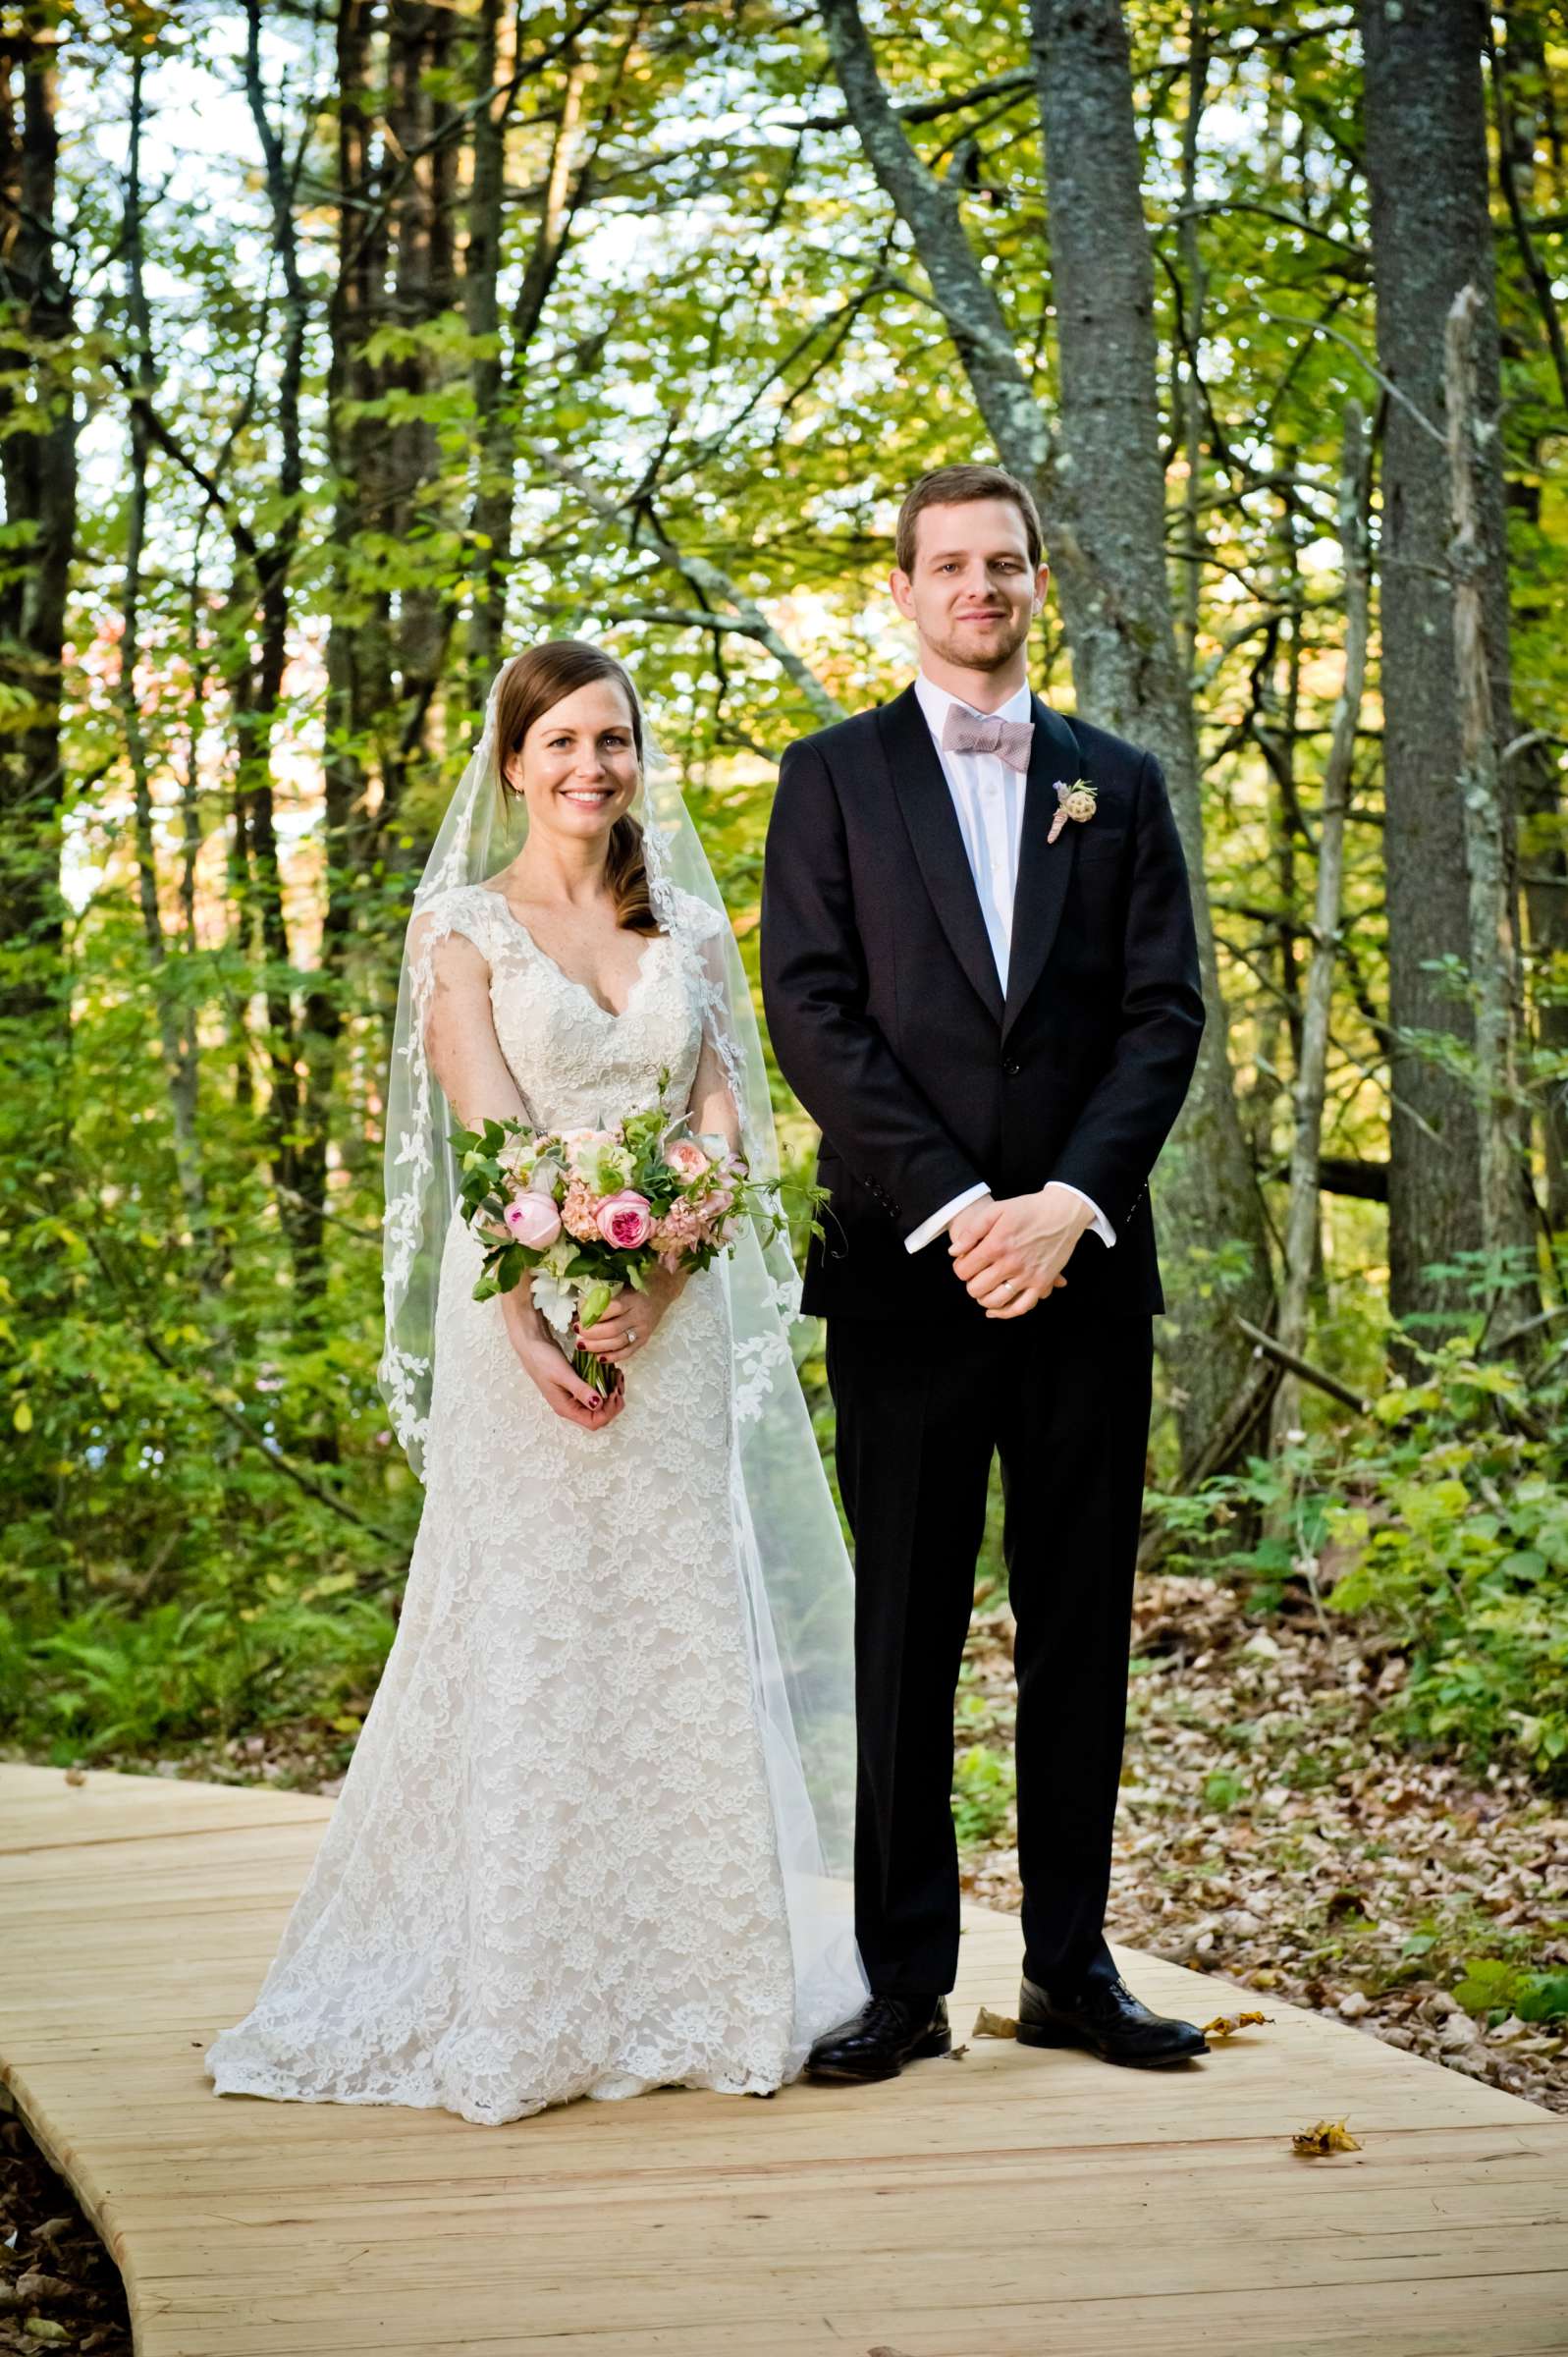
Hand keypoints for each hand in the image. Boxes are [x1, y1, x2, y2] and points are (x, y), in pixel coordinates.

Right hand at [501, 1287, 624, 1430]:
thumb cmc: (542, 1359)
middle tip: (618, 1383)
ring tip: (617, 1376)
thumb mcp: (562, 1374)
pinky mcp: (577, 1385)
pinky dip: (607, 1384)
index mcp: (566, 1408)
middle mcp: (571, 1406)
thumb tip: (598, 1404)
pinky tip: (611, 1372)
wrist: (531, 1344)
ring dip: (612, 1392)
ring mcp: (574, 1396)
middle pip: (599, 1416)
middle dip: (614, 1402)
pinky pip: (596, 1391)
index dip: (608, 1411)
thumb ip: (580, 1390)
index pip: (594, 1422)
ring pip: (600, 1404)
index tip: (614, 1392)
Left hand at [576, 1264, 685, 1364]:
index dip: (594, 1314)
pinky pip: (628, 1352)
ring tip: (581, 1345)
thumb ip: (604, 1294)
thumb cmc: (638, 1284)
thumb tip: (581, 1307)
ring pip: (619, 1343)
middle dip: (592, 1333)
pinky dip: (613, 1357)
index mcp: (633, 1299)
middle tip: (577, 1331)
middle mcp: (639, 1316)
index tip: (579, 1315)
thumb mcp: (623, 1283)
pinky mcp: (644, 1340)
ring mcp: (642, 1330)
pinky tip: (599, 1357)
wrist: (663, 1290)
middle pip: (613, 1329)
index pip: (612, 1309)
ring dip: (597, 1347)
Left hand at [947, 1184, 1092, 1317]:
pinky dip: (1005, 1312)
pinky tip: (995, 1310)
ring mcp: (1028, 1276)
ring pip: (995, 1301)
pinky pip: (1021, 1307)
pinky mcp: (1042, 1283)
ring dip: (984, 1298)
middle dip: (971, 1283)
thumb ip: (972, 1231)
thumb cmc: (1028, 1209)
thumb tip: (953, 1252)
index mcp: (997, 1245)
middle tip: (975, 1275)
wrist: (1062, 1212)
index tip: (965, 1263)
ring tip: (984, 1288)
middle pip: (976, 1288)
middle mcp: (1011, 1263)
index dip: (959, 1268)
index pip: (964, 1270)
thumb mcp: (996, 1210)